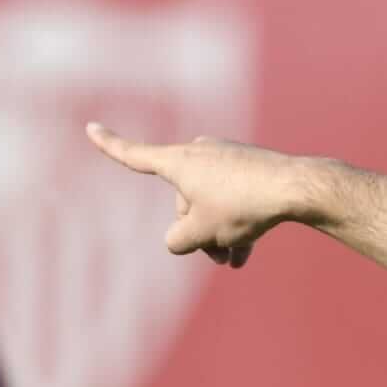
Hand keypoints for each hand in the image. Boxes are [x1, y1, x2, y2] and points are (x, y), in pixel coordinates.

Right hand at [85, 122, 307, 268]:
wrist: (297, 188)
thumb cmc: (243, 205)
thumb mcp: (201, 231)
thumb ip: (178, 240)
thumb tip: (181, 238)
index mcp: (178, 161)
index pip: (135, 155)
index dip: (110, 145)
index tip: (89, 127)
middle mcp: (199, 152)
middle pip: (184, 201)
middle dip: (198, 231)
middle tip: (220, 256)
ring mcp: (226, 158)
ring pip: (211, 204)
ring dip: (219, 234)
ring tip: (235, 260)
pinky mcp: (250, 168)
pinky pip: (233, 200)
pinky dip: (236, 224)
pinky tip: (247, 252)